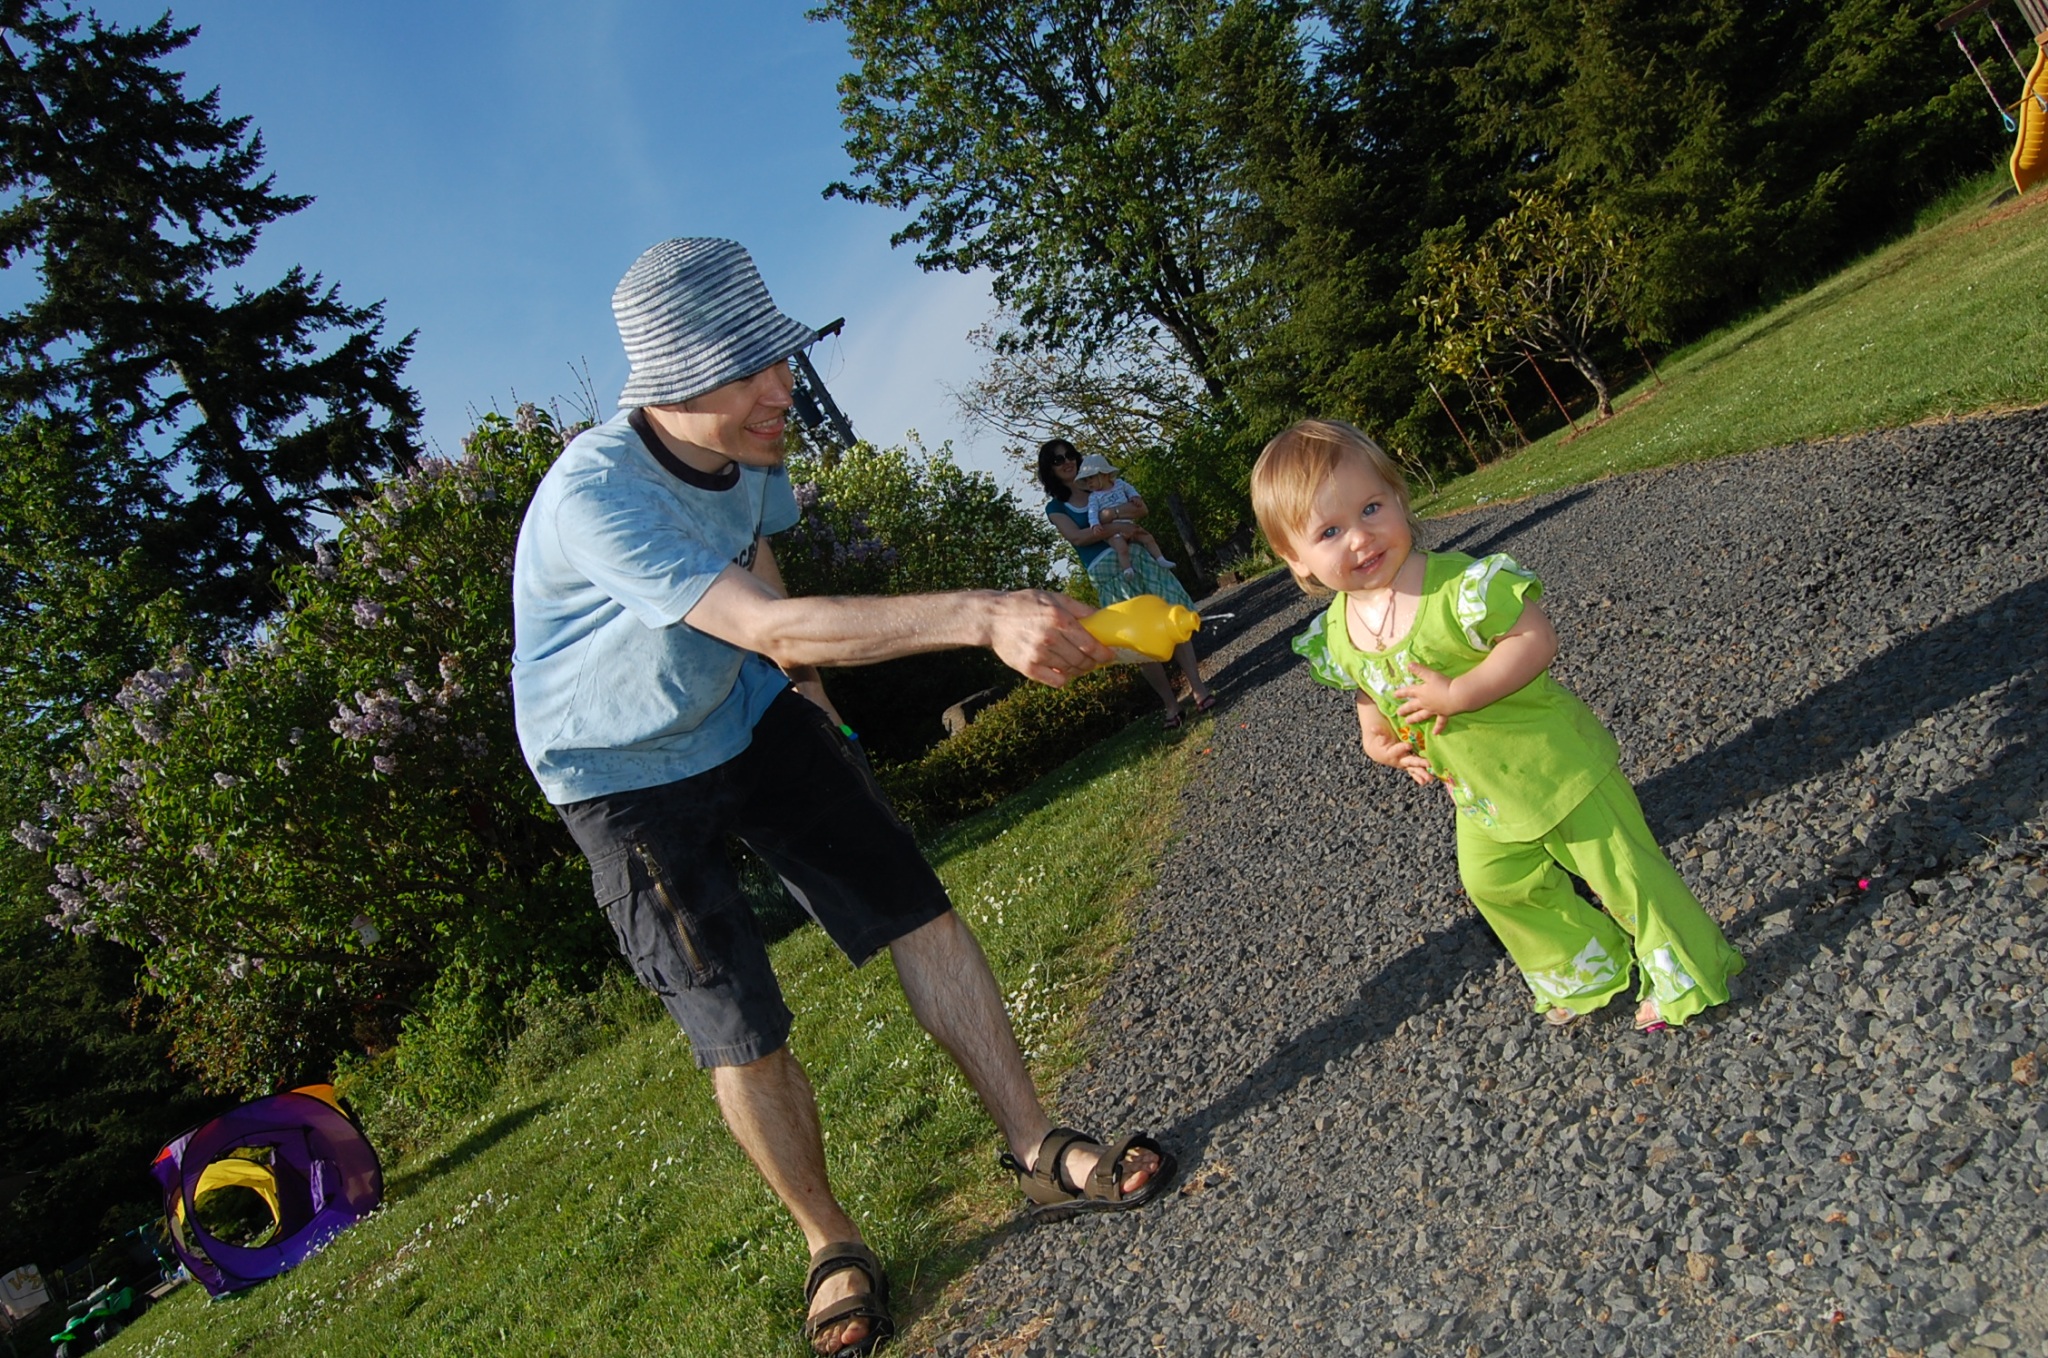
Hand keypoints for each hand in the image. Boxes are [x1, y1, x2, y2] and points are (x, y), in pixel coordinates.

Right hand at [986, 591, 1112, 685]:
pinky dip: (1064, 678)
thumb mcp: (1052, 597)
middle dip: (1093, 663)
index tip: (1109, 656)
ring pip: (1071, 671)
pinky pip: (1056, 681)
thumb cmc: (1024, 604)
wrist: (992, 617)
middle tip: (1095, 661)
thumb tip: (1100, 615)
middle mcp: (1050, 638)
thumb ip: (1078, 607)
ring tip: (1079, 664)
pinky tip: (1064, 671)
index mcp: (1058, 619)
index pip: (1090, 644)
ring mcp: (1038, 655)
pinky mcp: (1028, 668)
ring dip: (1079, 670)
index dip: (1104, 654)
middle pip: (1082, 660)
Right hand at [1362, 720, 1433, 784]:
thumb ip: (1380, 731)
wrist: (1377, 751)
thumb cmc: (1380, 740)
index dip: (1401, 748)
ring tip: (1430, 778)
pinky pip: (1414, 771)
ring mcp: (1403, 764)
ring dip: (1422, 773)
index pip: (1396, 750)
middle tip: (1427, 764)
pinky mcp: (1407, 765)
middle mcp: (1397, 760)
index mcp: (1390, 753)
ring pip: (1413, 769)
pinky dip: (1419, 777)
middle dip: (1418, 763)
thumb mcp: (1380, 735)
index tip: (1408, 745)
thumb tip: (1373, 728)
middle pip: (1408, 761)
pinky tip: (1426, 781)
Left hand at [1393, 661, 1461, 733]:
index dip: (1401, 693)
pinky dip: (1438, 728)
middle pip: (1412, 706)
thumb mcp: (1430, 675)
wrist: (1457, 696)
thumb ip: (1420, 670)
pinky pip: (1440, 723)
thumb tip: (1408, 664)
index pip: (1409, 692)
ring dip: (1415, 718)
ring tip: (1408, 722)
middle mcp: (1425, 703)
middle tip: (1398, 713)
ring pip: (1422, 715)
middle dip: (1405, 709)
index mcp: (1421, 692)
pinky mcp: (1443, 714)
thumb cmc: (1443, 684)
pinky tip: (1435, 733)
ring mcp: (1434, 710)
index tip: (1393, 695)